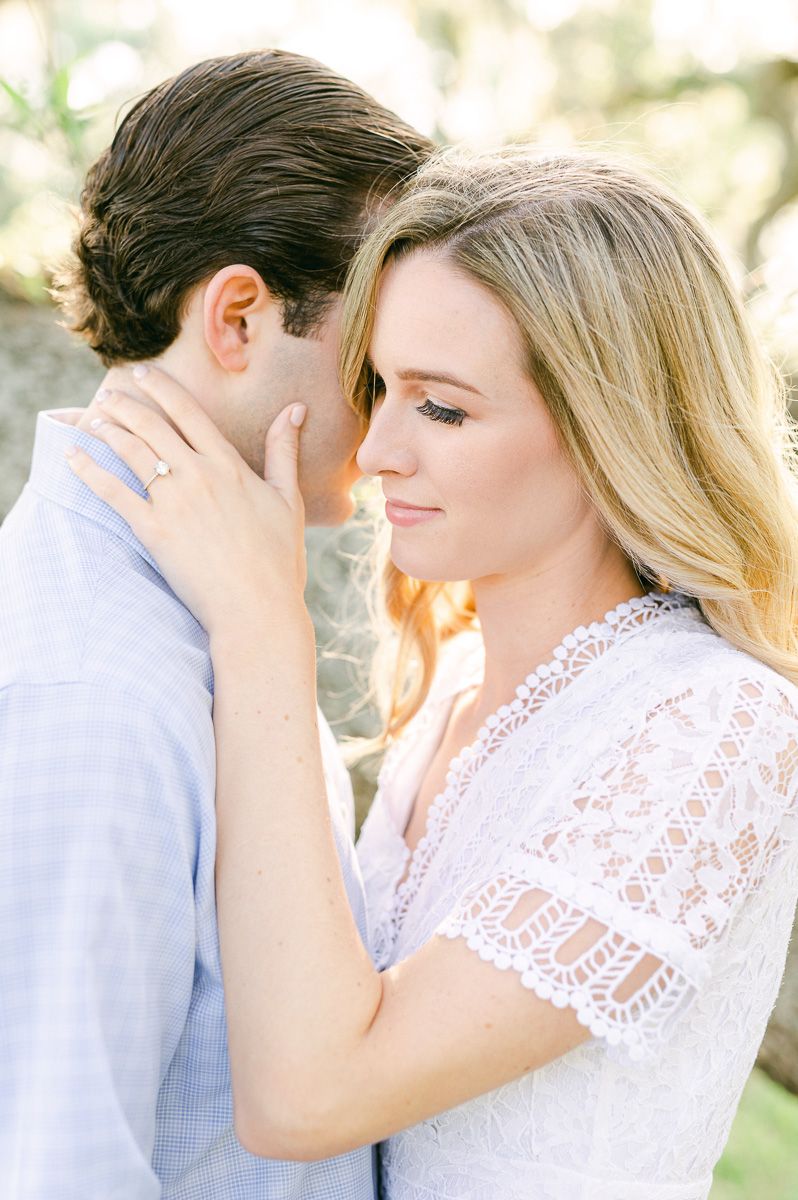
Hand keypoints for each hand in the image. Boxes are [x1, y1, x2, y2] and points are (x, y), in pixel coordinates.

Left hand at [65, 366, 308, 636]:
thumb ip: (284, 451)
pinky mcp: (153, 530)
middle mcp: (199, 475)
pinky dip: (89, 471)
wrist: (257, 608)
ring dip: (107, 430)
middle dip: (124, 404)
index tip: (143, 375)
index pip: (189, 412)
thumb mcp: (288, 499)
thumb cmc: (279, 560)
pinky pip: (113, 493)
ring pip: (131, 451)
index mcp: (230, 465)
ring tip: (92, 419)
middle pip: (152, 425)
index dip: (162, 388)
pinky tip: (72, 457)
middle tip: (108, 395)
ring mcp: (174, 502)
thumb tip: (296, 410)